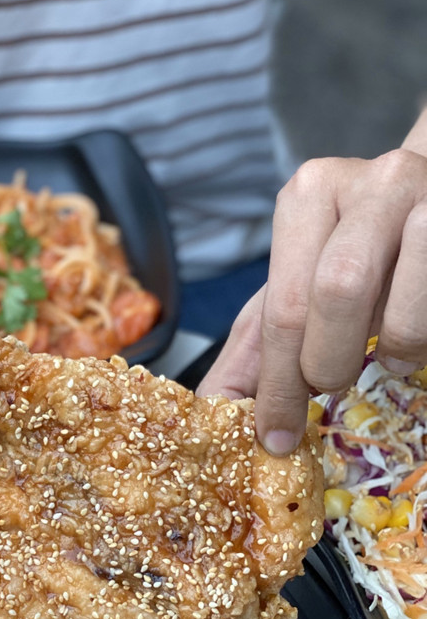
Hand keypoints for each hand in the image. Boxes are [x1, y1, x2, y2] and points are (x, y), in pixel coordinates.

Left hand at [197, 147, 426, 454]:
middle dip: (329, 361)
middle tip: (333, 384)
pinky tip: (422, 334)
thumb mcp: (300, 285)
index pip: (283, 305)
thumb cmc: (364, 251)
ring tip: (391, 358)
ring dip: (397, 347)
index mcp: (310, 196)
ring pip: (406, 299)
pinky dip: (426, 337)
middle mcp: (370, 183)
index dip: (278, 384)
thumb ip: (256, 344)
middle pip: (338, 291)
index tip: (277, 435)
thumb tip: (214, 407)